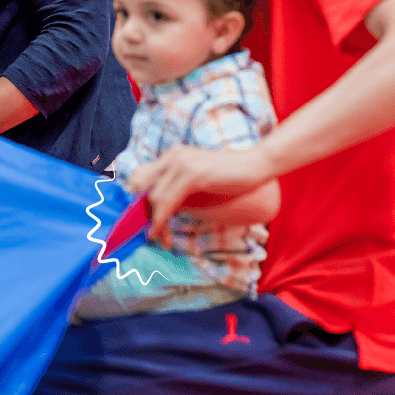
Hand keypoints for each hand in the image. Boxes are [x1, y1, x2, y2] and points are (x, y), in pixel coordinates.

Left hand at [128, 144, 269, 247]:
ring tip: (160, 238)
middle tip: (151, 233)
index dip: (138, 198)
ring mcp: (181, 163)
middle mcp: (173, 156)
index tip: (142, 220)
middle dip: (143, 212)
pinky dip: (161, 220)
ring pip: (154, 197)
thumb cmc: (232, 176)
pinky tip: (161, 232)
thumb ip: (182, 189)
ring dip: (154, 222)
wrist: (257, 164)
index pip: (142, 175)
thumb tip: (167, 210)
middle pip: (143, 186)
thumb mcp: (200, 181)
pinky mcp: (192, 174)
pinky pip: (168, 201)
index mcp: (173, 155)